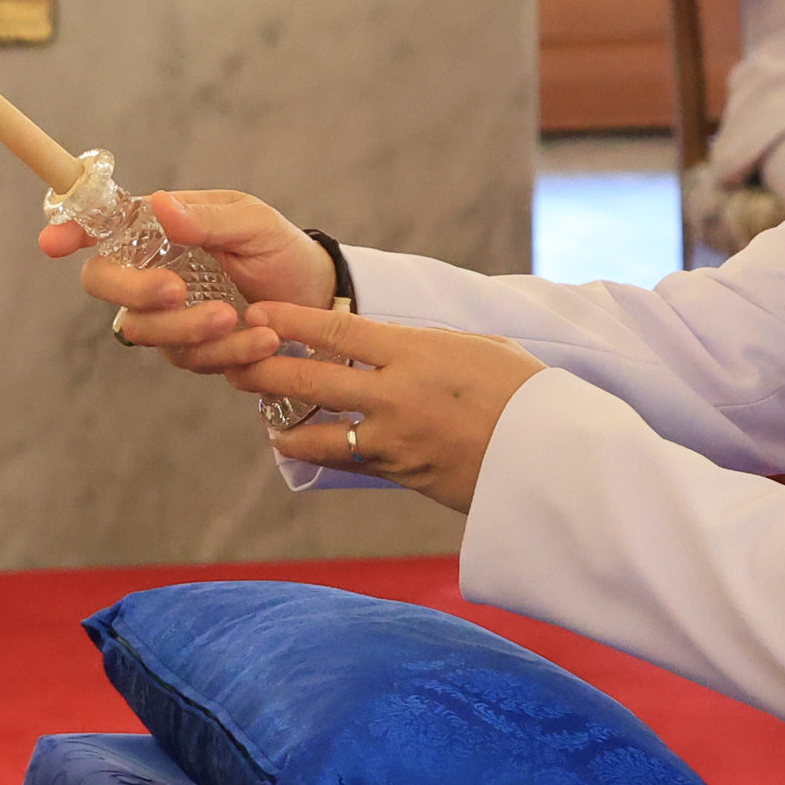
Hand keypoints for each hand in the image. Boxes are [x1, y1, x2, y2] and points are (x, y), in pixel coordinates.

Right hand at [41, 188, 336, 370]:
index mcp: (160, 227)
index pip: (102, 226)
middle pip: (103, 284)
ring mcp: (165, 315)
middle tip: (176, 292)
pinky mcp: (189, 351)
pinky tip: (264, 339)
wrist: (316, 299)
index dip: (69, 231)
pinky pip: (188, 359)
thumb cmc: (280, 249)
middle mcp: (151, 270)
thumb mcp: (255, 224)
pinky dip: (227, 352)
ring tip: (247, 320)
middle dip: (133, 291)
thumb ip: (208, 219)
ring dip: (191, 328)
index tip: (52, 243)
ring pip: (144, 331)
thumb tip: (161, 206)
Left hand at [240, 304, 546, 513]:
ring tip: (261, 410)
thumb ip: (429, 342)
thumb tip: (395, 338)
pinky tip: (295, 442)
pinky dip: (315, 449)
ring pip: (315, 430)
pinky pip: (342, 459)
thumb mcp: (479, 349)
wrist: (551, 460)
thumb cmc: (525, 393)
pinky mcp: (398, 474)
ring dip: (281, 419)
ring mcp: (394, 439)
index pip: (336, 330)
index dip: (288, 320)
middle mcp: (396, 394)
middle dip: (264, 368)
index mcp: (417, 352)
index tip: (257, 311)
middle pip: (309, 379)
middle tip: (232, 357)